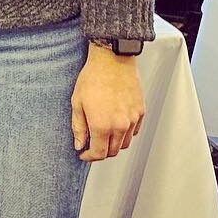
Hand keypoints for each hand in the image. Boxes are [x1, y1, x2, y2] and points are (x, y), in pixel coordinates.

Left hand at [71, 44, 144, 161]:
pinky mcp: (141, 112)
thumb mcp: (77, 103)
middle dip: (101, 152)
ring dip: (114, 144)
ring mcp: (133, 119)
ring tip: (103, 135)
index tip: (84, 154)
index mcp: (102, 125)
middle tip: (91, 145)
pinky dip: (125, 133)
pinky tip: (116, 125)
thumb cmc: (93, 78)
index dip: (89, 157)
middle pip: (113, 151)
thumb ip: (79, 127)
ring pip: (125, 143)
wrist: (113, 60)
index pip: (99, 153)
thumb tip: (79, 144)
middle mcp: (120, 125)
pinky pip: (134, 131)